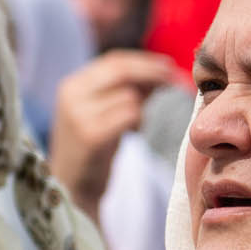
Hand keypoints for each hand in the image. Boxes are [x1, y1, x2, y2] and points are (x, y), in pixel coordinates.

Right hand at [48, 50, 177, 215]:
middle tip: (179, 81)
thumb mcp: (105, 112)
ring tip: (134, 126)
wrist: (72, 188)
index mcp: (72, 85)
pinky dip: (138, 121)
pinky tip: (132, 133)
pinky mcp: (90, 136)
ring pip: (130, 97)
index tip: (170, 66)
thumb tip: (163, 70)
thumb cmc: (94, 149)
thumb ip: (128, 89)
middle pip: (123, 71)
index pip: (114, 60)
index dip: (145, 61)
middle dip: (154, 74)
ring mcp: (78, 115)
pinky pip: (129, 115)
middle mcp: (72, 95)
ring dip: (142, 108)